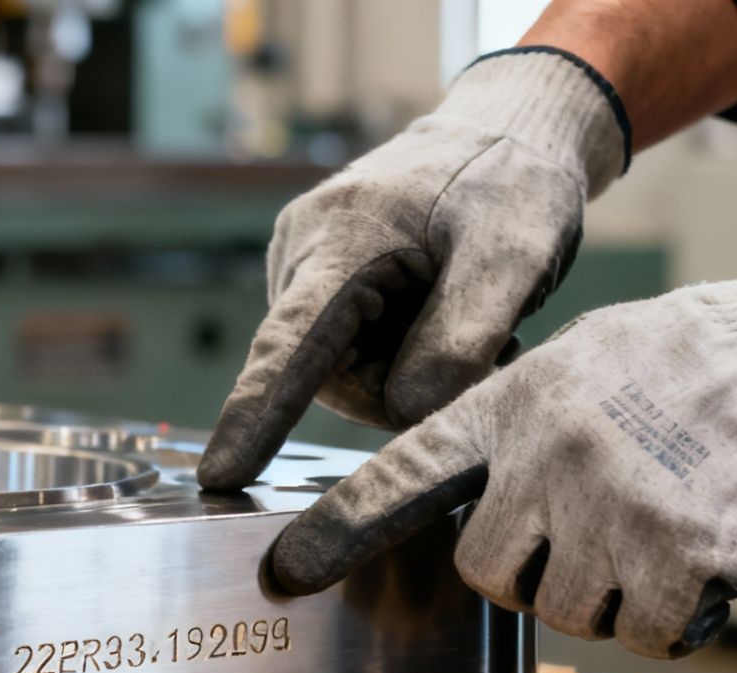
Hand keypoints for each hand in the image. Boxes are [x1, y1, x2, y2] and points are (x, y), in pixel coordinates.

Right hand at [196, 48, 627, 489]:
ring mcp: (301, 270)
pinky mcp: (315, 286)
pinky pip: (350, 358)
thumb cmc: (509, 182)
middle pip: (331, 378)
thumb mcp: (513, 253)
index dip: (258, 414)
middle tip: (489, 344)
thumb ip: (461, 335)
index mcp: (342, 238)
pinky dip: (402, 357)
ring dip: (409, 370)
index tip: (223, 475)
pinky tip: (439, 316)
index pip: (291, 343)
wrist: (500, 132)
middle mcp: (302, 255)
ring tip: (466, 318)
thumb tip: (405, 409)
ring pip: (344, 376)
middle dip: (408, 385)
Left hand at [268, 223, 736, 658]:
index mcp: (512, 407)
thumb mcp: (572, 364)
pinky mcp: (686, 561)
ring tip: (658, 525)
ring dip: (610, 595)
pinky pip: (652, 635)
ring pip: (571, 613)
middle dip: (528, 572)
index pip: (403, 476)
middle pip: (489, 576)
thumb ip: (512, 434)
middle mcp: (550, 462)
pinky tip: (703, 558)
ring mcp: (617, 514)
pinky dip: (679, 617)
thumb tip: (473, 509)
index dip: (339, 531)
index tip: (284, 574)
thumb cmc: (685, 358)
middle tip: (586, 532)